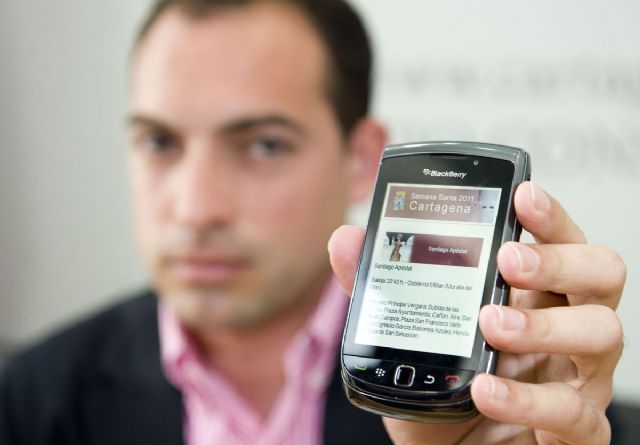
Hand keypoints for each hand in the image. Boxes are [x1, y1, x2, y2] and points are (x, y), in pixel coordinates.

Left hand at [328, 182, 625, 444]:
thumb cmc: (443, 395)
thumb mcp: (408, 338)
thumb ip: (383, 289)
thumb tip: (346, 241)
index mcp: (530, 296)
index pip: (558, 243)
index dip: (549, 216)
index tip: (521, 195)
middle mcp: (563, 329)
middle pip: (601, 274)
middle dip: (559, 257)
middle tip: (508, 259)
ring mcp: (575, 378)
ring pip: (602, 333)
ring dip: (544, 324)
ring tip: (489, 322)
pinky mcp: (573, 429)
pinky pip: (574, 411)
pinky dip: (526, 398)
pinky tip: (486, 390)